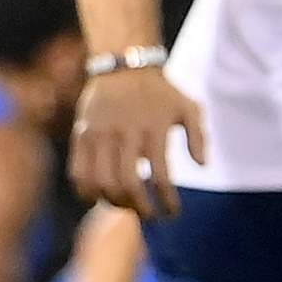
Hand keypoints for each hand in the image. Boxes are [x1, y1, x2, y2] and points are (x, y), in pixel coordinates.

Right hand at [71, 63, 202, 217]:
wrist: (123, 65)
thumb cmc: (160, 92)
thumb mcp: (188, 107)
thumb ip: (199, 136)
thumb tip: (202, 165)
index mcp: (153, 129)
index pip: (161, 178)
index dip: (167, 202)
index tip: (172, 213)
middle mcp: (125, 133)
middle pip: (128, 185)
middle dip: (140, 208)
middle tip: (149, 215)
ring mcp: (100, 134)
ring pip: (101, 182)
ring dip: (114, 203)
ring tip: (126, 207)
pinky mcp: (82, 134)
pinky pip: (78, 172)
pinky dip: (86, 192)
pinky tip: (97, 198)